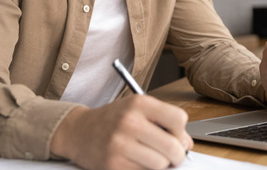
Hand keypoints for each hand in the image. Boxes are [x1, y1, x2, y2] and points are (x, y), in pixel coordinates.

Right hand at [50, 95, 192, 169]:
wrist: (78, 131)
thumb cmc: (113, 120)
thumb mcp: (137, 110)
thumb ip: (164, 122)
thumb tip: (187, 144)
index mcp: (139, 103)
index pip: (178, 119)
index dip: (181, 131)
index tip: (176, 136)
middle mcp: (129, 122)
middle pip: (173, 147)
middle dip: (177, 154)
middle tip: (172, 155)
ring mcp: (120, 144)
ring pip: (160, 164)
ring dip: (160, 164)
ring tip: (150, 157)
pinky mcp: (113, 164)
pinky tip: (136, 161)